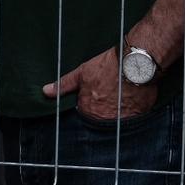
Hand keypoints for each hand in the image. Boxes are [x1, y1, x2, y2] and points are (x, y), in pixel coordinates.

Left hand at [42, 47, 157, 121]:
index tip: (96, 94)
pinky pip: (131, 119)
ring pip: (116, 121)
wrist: (136, 63)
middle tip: (109, 94)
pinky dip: (130, 111)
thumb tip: (46, 91)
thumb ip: (64, 85)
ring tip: (121, 96)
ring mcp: (122, 120)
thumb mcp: (82, 73)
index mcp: (89, 110)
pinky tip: (131, 98)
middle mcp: (105, 119)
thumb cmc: (108, 66)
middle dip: (103, 110)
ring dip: (117, 112)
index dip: (89, 104)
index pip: (85, 114)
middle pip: (100, 119)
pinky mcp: (138, 117)